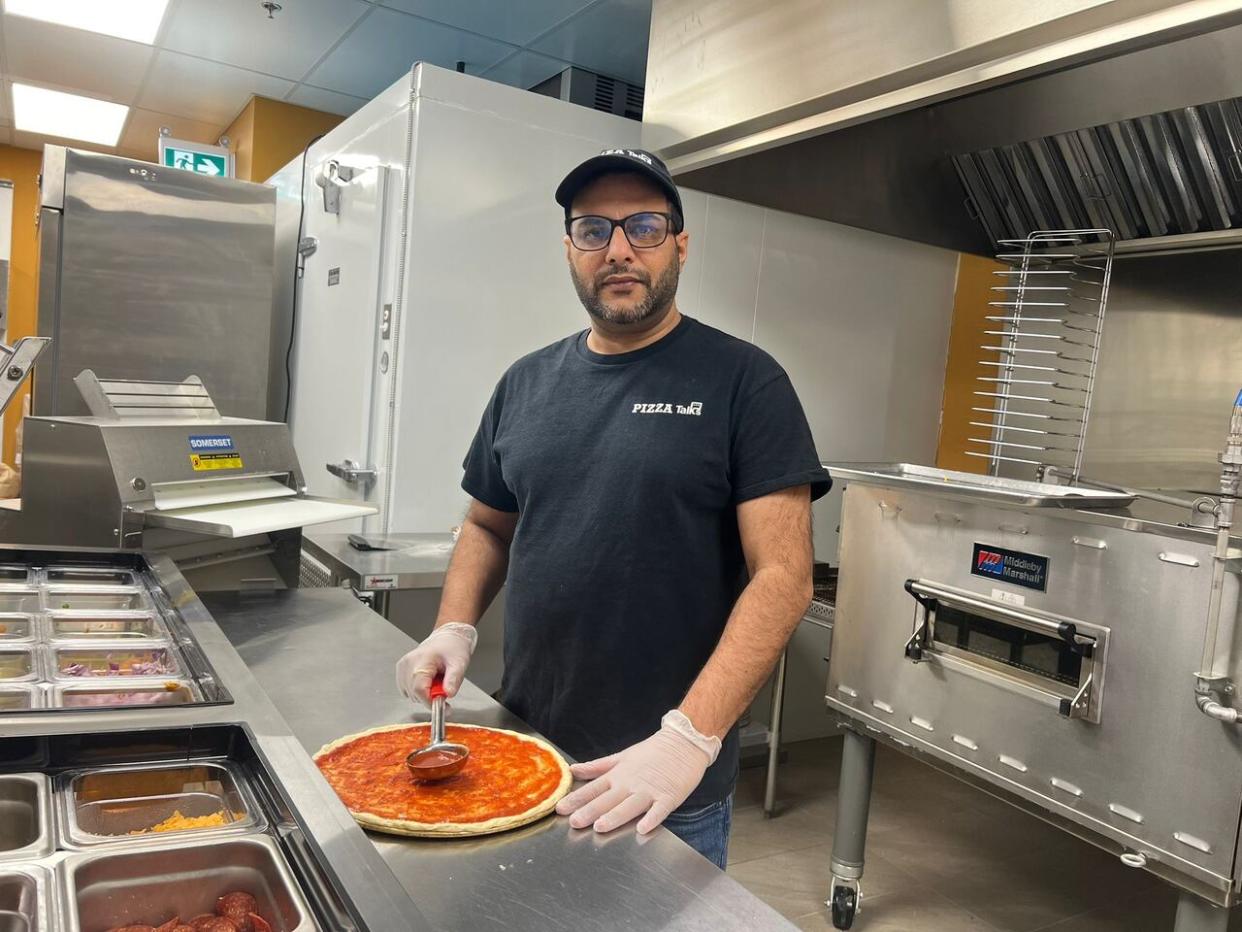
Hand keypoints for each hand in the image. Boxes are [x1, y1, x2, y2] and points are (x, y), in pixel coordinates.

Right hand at [395, 622, 477, 705]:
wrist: (448, 637)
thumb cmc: (453, 647)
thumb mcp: (459, 663)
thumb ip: (454, 679)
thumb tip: (449, 694)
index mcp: (421, 661)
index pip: (419, 690)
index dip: (430, 701)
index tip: (444, 705)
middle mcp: (408, 663)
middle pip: (414, 693)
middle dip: (430, 697)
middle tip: (444, 687)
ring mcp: (403, 666)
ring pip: (410, 693)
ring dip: (424, 693)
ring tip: (436, 680)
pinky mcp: (401, 669)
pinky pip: (407, 689)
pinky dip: (417, 690)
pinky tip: (428, 680)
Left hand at [555, 710, 721, 833]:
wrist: (684, 742)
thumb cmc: (653, 751)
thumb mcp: (622, 756)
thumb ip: (598, 766)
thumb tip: (573, 770)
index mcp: (619, 774)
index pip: (594, 788)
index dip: (577, 799)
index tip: (560, 809)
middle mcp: (631, 783)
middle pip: (608, 799)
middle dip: (590, 811)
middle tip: (574, 823)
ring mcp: (650, 790)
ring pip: (630, 805)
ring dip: (615, 816)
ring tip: (600, 826)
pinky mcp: (669, 796)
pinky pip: (659, 810)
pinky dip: (651, 818)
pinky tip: (642, 829)